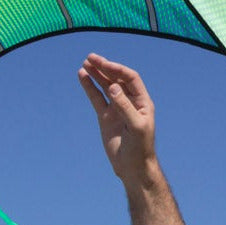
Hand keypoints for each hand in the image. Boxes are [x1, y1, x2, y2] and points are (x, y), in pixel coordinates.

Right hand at [78, 53, 157, 185]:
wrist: (132, 167)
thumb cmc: (140, 147)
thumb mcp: (136, 126)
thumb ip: (125, 107)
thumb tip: (113, 87)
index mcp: (142, 101)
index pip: (130, 78)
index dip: (117, 69)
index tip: (104, 64)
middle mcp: (130, 101)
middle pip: (116, 79)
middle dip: (105, 67)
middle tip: (91, 57)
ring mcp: (117, 108)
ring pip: (105, 86)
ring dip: (96, 74)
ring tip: (85, 63)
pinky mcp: (105, 117)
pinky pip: (97, 98)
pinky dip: (90, 87)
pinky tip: (83, 76)